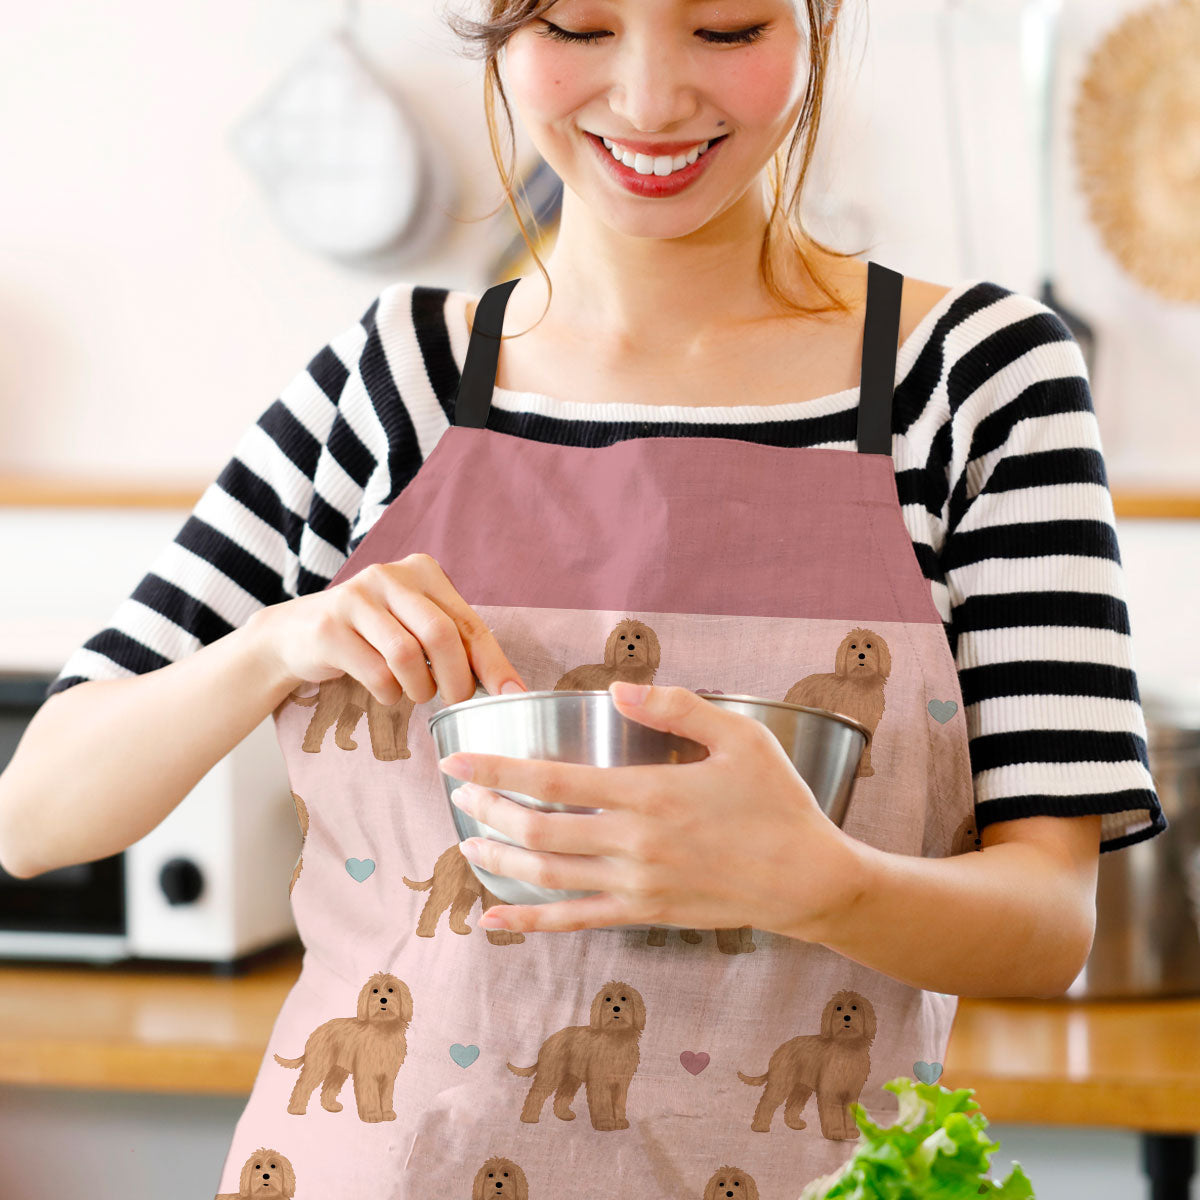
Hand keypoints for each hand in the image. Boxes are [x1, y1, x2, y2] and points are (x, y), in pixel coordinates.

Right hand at [247, 552, 528, 705]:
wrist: (296, 634)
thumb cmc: (371, 635)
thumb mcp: (414, 626)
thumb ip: (454, 642)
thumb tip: (508, 686)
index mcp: (422, 572)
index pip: (469, 622)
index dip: (493, 663)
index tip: (513, 695)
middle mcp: (389, 576)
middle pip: (441, 635)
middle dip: (456, 680)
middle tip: (455, 702)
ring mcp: (356, 598)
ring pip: (407, 655)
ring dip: (419, 689)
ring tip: (415, 695)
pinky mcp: (329, 627)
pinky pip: (376, 673)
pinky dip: (389, 694)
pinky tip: (385, 691)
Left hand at [439, 680, 854, 938]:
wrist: (809, 880)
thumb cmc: (778, 802)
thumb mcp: (740, 737)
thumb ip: (676, 707)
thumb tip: (616, 688)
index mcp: (651, 794)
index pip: (553, 781)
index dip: (497, 770)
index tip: (456, 760)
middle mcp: (634, 844)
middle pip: (538, 830)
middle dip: (488, 811)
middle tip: (459, 794)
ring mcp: (636, 886)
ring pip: (547, 877)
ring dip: (500, 860)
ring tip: (469, 843)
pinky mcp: (644, 914)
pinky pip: (574, 921)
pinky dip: (530, 922)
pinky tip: (495, 921)